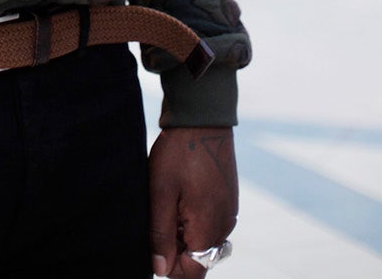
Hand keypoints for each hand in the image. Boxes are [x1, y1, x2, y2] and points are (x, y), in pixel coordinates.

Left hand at [149, 126, 237, 277]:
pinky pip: (210, 223)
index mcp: (209, 227)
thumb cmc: (179, 152)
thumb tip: (160, 269)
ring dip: (183, 232)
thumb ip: (160, 233)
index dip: (169, 267)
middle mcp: (224, 225)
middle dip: (175, 248)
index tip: (152, 245)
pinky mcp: (227, 200)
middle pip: (198, 258)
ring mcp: (229, 212)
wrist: (203, 118)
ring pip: (203, 240)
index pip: (192, 271)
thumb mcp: (161, 191)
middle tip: (158, 216)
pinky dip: (193, 219)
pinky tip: (179, 195)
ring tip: (167, 202)